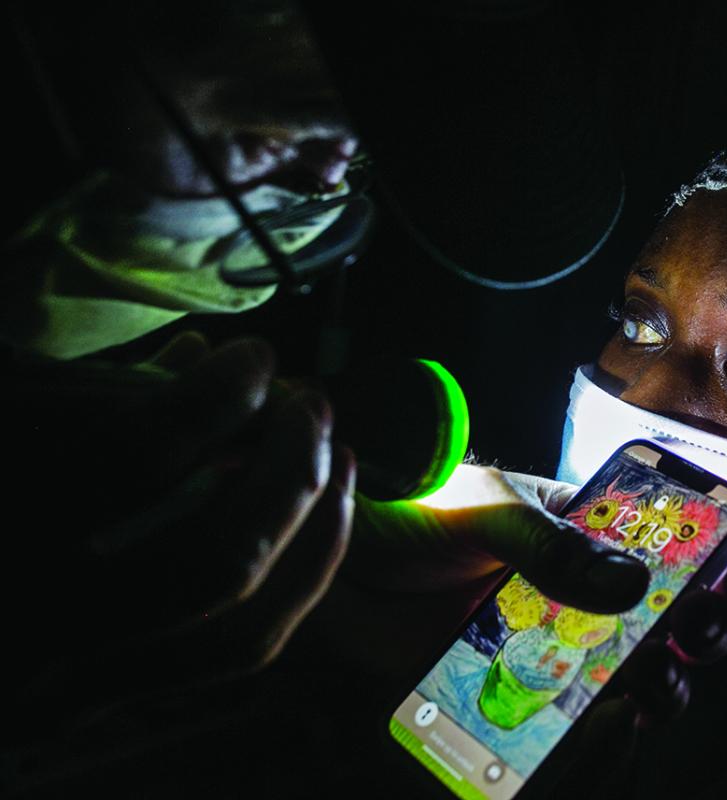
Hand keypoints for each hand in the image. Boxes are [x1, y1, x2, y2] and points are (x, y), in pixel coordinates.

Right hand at [3, 332, 354, 738]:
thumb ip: (103, 390)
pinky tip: (321, 525)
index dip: (221, 394)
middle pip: (215, 559)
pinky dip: (294, 583)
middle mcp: (37, 623)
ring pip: (242, 628)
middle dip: (292, 470)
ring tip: (340, 463)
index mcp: (7, 510)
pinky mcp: (92, 702)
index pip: (134, 453)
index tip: (255, 358)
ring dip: (314, 533)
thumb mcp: (8, 416)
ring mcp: (67, 686)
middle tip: (315, 407)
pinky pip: (233, 652)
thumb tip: (210, 358)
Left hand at [304, 465, 726, 797]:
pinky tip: (609, 722)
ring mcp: (547, 635)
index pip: (666, 536)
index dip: (716, 553)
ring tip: (659, 687)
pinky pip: (568, 710)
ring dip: (663, 679)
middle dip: (703, 624)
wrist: (335, 557)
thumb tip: (630, 586)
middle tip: (705, 632)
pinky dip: (596, 724)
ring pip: (629, 666)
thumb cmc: (414, 510)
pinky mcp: (511, 679)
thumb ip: (553, 544)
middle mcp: (574, 583)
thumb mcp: (486, 510)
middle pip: (663, 610)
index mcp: (580, 526)